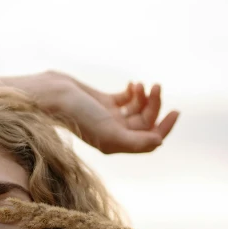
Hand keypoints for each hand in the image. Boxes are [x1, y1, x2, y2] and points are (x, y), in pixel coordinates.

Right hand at [14, 71, 179, 154]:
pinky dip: (134, 92)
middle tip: (155, 87)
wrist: (51, 95)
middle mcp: (114, 132)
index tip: (175, 111)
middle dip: (154, 105)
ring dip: (144, 96)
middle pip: (145, 122)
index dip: (164, 128)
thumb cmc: (78, 115)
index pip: (149, 140)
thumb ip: (135, 141)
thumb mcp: (109, 132)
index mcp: (116, 144)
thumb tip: (160, 141)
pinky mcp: (103, 101)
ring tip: (140, 84)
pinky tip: (133, 84)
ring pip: (138, 109)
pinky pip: (127, 99)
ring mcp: (108, 117)